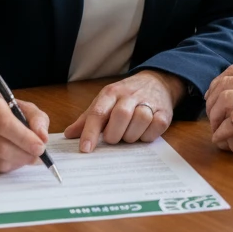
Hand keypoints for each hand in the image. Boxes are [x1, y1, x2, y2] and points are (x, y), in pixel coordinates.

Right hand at [0, 92, 49, 173]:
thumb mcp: (26, 108)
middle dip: (24, 154)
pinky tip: (15, 158)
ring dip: (19, 162)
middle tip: (39, 155)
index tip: (41, 147)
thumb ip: (38, 119)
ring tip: (29, 156)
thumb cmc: (7, 111)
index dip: (24, 138)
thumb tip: (43, 138)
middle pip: (1, 146)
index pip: (4, 124)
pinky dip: (9, 166)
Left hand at [64, 70, 184, 151]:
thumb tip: (68, 135)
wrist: (157, 82)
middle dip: (114, 134)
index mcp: (111, 93)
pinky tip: (143, 132)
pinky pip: (156, 127)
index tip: (85, 149)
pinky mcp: (164, 112)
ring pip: (140, 120)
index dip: (91, 132)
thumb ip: (88, 119)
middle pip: (121, 115)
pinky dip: (148, 135)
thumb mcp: (105, 102)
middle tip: (113, 138)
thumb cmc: (126, 96)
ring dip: (132, 135)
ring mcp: (148, 102)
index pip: (98, 112)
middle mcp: (130, 95)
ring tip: (128, 134)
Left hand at [205, 57, 232, 158]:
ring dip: (214, 115)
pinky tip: (220, 138)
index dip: (219, 81)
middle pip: (224, 85)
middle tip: (210, 110)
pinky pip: (231, 125)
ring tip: (215, 125)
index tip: (213, 93)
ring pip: (224, 102)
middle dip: (212, 98)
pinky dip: (222, 132)